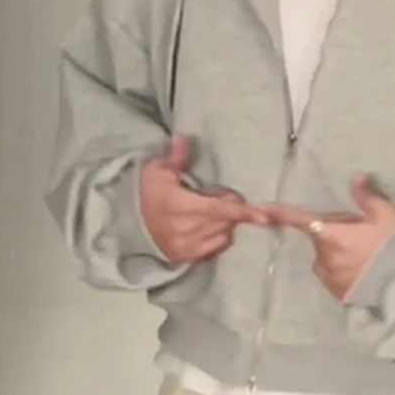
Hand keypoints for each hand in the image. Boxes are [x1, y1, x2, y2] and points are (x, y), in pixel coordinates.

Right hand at [140, 134, 267, 263]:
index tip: (264, 216)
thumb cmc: (146, 194)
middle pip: (225, 220)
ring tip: (208, 209)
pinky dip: (220, 235)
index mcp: (178, 205)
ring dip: (225, 221)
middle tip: (217, 194)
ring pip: (224, 233)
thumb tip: (184, 137)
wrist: (129, 226)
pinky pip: (217, 246)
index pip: (218, 209)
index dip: (242, 212)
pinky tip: (208, 225)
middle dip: (229, 206)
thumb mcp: (157, 171)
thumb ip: (175, 157)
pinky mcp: (189, 257)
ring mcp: (188, 246)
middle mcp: (186, 229)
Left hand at [261, 175, 394, 300]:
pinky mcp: (338, 293)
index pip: (301, 221)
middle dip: (331, 233)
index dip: (280, 213)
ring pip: (324, 259)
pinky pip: (332, 277)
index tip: (261, 209)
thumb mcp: (386, 215)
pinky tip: (361, 271)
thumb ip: (367, 197)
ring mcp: (330, 277)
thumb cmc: (394, 246)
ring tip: (362, 253)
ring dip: (335, 253)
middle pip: (319, 239)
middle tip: (358, 232)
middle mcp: (325, 257)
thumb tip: (356, 176)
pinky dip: (341, 272)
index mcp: (333, 235)